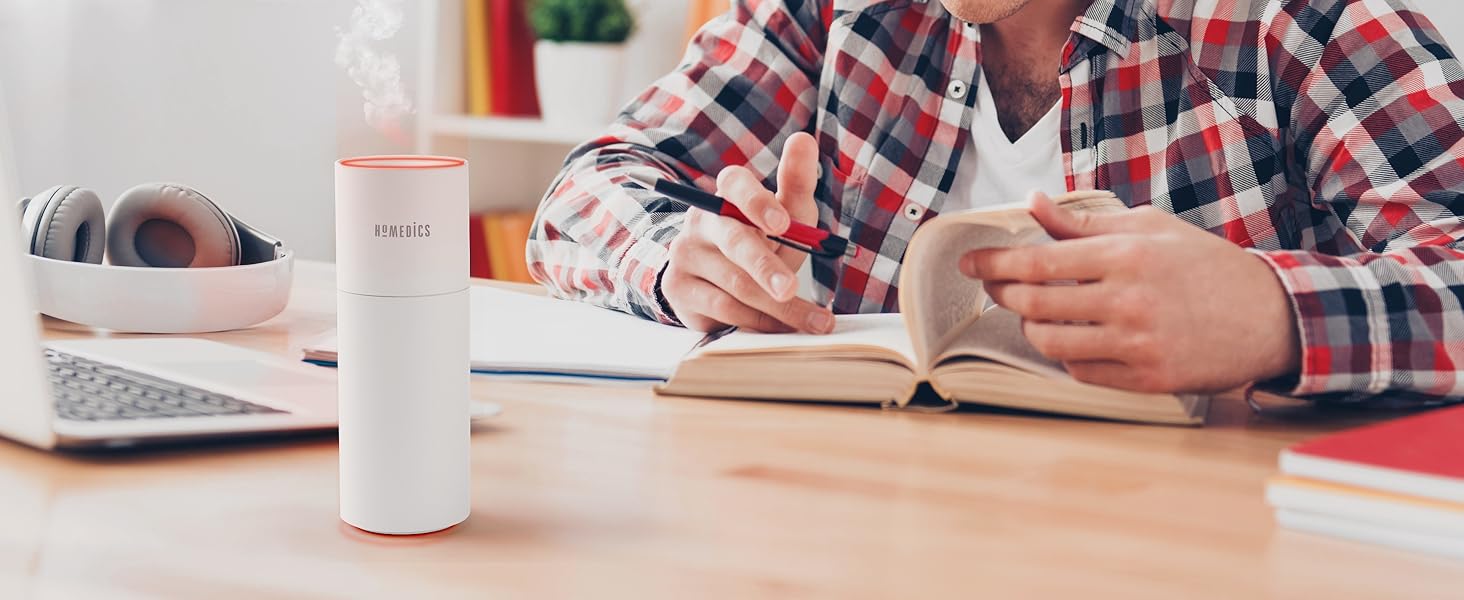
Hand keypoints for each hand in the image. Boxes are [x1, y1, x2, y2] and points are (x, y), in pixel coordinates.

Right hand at [659, 132, 835, 333]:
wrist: (716, 279)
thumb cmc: (761, 239)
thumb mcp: (785, 214)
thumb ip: (796, 182)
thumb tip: (803, 139)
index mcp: (727, 194)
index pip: (735, 184)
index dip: (758, 202)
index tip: (783, 224)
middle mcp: (701, 220)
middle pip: (734, 241)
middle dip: (766, 267)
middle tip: (790, 288)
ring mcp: (686, 255)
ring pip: (734, 284)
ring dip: (778, 307)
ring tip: (815, 322)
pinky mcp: (679, 289)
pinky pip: (723, 309)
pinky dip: (759, 322)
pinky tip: (783, 329)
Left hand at [960, 192, 1301, 393]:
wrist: (1271, 316)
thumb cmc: (1206, 265)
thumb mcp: (1149, 228)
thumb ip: (1085, 221)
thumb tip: (1033, 202)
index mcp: (1125, 255)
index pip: (1037, 261)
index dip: (993, 264)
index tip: (970, 264)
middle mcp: (1127, 300)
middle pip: (1033, 304)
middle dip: (1003, 295)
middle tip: (995, 288)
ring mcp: (1136, 344)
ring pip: (1050, 343)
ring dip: (1031, 327)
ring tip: (1036, 313)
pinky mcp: (1146, 380)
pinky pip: (1081, 372)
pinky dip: (1067, 356)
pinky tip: (1076, 339)